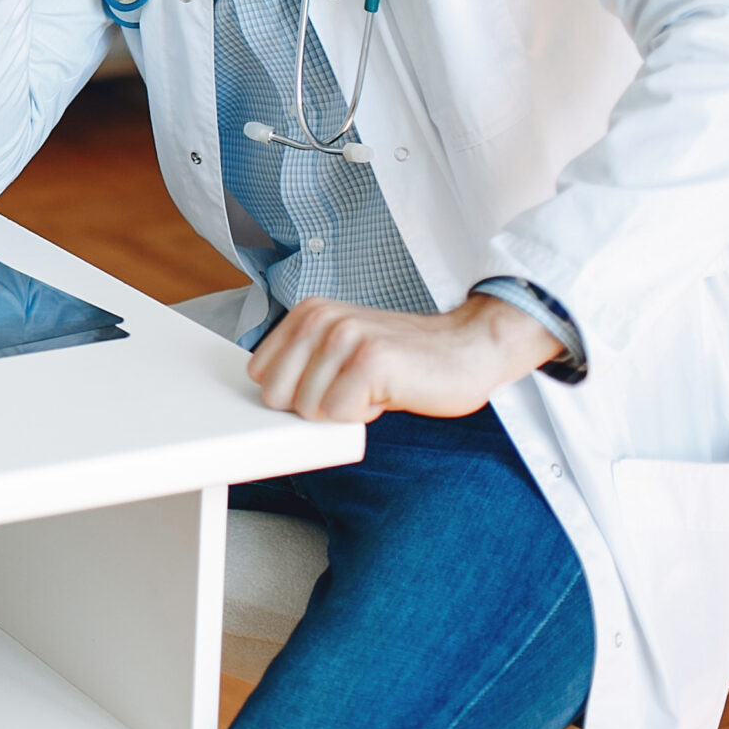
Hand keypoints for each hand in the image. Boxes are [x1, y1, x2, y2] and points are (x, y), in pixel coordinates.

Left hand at [247, 294, 562, 422]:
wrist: (468, 348)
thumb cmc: (405, 358)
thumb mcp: (341, 347)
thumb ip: (304, 362)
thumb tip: (267, 397)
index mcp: (307, 313)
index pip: (260, 373)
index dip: (295, 393)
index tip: (330, 384)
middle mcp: (321, 319)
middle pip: (276, 394)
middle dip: (313, 406)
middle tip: (352, 389)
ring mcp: (345, 337)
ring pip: (308, 408)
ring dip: (344, 410)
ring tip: (374, 388)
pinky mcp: (370, 361)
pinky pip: (338, 414)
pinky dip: (364, 415)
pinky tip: (387, 394)